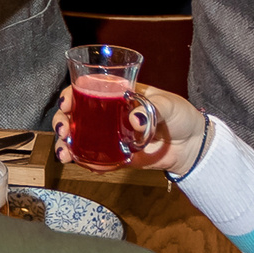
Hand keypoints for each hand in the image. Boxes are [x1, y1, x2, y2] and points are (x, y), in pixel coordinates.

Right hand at [50, 81, 205, 173]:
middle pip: (75, 115)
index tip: (67, 102)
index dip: (71, 94)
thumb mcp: (169, 105)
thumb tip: (136, 118)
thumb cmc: (181, 116)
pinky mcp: (116, 155)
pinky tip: (82, 163)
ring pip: (79, 138)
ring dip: (66, 144)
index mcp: (117, 94)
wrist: (192, 146)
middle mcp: (108, 114)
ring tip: (65, 152)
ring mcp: (110, 136)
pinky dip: (85, 162)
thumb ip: (153, 109)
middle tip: (64, 129)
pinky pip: (95, 159)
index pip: (87, 89)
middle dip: (62, 121)